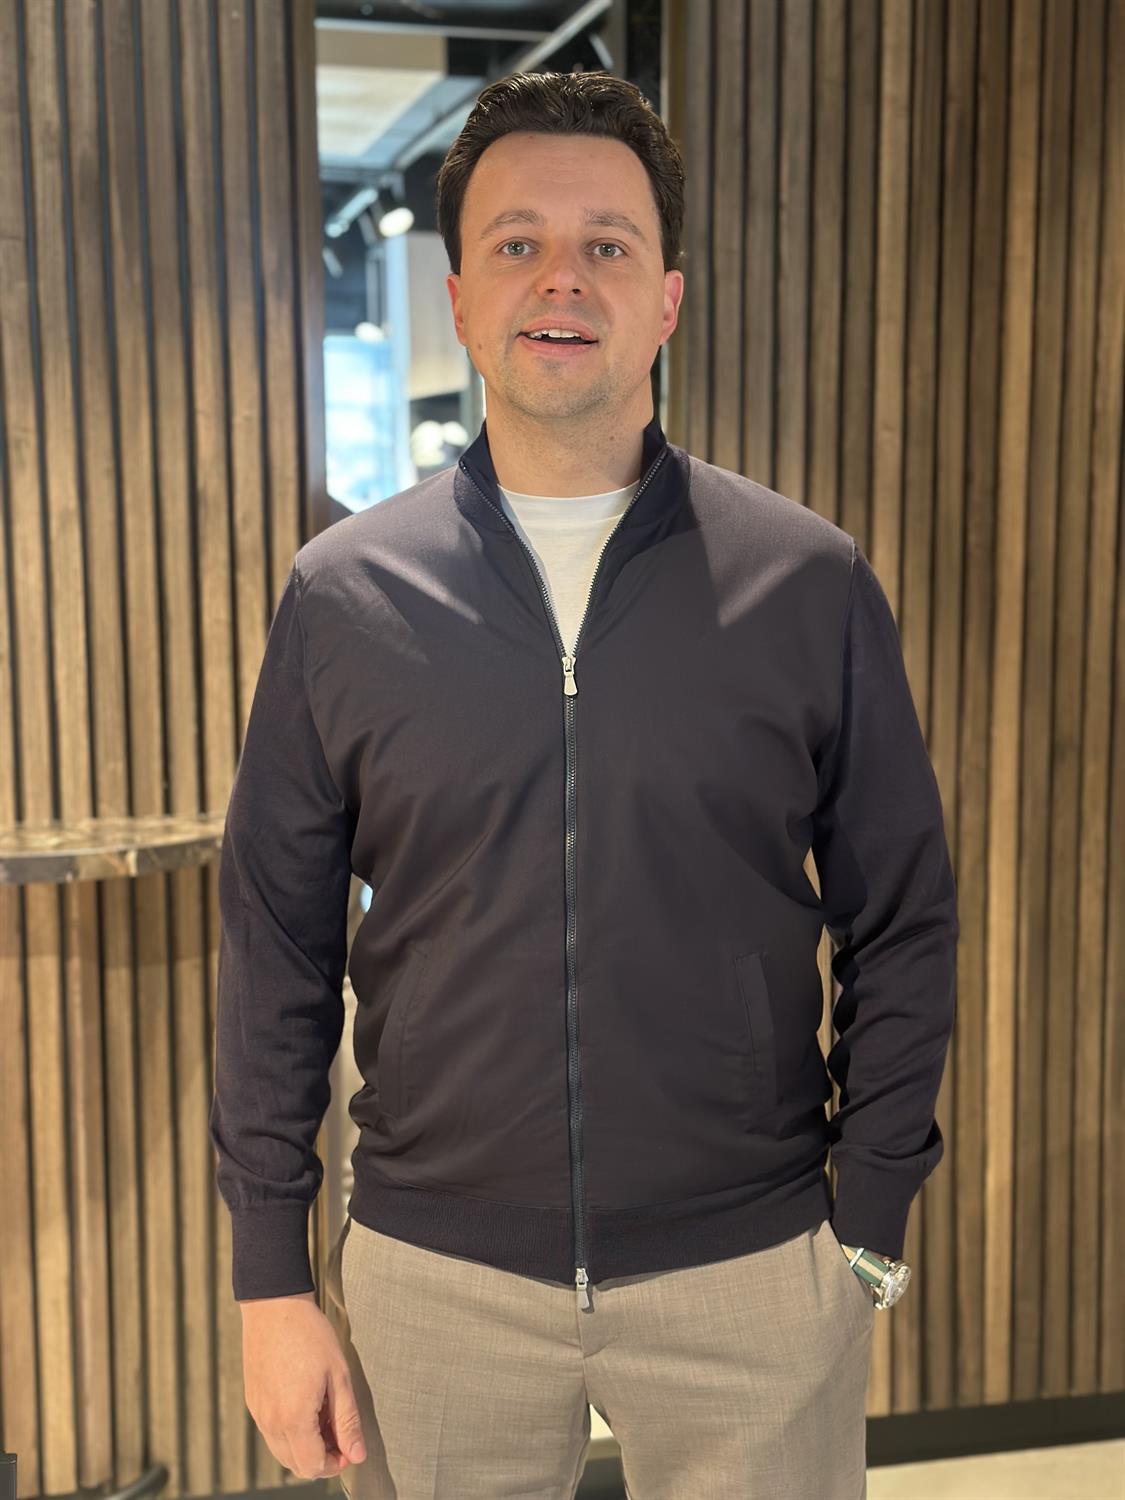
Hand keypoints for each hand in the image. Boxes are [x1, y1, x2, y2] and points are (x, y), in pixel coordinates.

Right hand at [240, 1290, 366, 1479]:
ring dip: (305, 1446)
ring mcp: (258, 1412)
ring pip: (282, 1451)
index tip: (348, 1447)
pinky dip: (289, 1431)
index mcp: (293, 1418)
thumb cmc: (308, 1335)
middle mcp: (270, 1422)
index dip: (334, 1464)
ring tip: (324, 1414)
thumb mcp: (338, 1375)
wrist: (274, 1306)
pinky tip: (305, 1404)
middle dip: (321, 1457)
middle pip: (296, 1464)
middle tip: (339, 1431)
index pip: (312, 1466)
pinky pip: (271, 1432)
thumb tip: (357, 1454)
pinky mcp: (252, 1401)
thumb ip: (347, 1420)